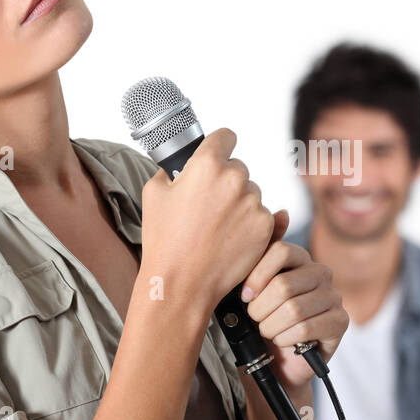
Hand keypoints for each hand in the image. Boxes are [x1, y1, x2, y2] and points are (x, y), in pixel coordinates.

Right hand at [139, 128, 275, 310]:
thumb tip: (181, 165)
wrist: (182, 283)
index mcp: (206, 164)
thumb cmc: (164, 240)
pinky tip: (229, 239)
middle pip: (238, 168)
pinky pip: (261, 215)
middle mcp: (235, 179)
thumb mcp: (154, 193)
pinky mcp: (265, 226)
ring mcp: (253, 203)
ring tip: (216, 228)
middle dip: (226, 181)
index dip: (220, 144)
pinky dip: (249, 224)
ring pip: (251, 193)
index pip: (226, 136)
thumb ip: (172, 169)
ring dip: (239, 203)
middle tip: (207, 206)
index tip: (218, 152)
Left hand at [240, 211, 348, 391]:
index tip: (243, 296)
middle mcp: (321, 273)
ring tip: (267, 332)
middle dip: (260, 309)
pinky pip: (308, 327)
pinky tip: (283, 341)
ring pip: (293, 309)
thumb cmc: (260, 320)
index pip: (280, 251)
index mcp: (300, 258)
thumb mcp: (252, 286)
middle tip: (254, 320)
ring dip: (271, 326)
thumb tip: (282, 212)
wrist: (274, 362)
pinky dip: (287, 339)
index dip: (257, 276)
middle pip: (285, 283)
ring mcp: (334, 297)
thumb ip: (262, 251)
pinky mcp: (340, 322)